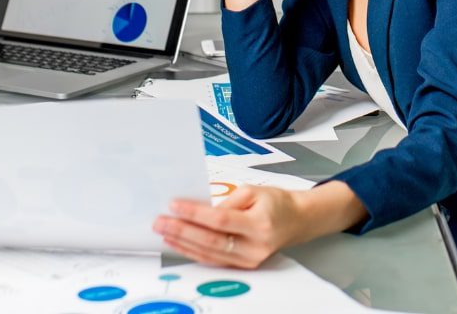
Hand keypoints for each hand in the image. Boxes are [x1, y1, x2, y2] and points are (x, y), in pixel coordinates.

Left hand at [153, 186, 303, 267]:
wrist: (296, 220)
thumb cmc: (275, 202)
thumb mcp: (253, 191)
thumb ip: (227, 201)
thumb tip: (199, 210)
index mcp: (259, 224)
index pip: (220, 220)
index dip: (194, 213)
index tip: (174, 205)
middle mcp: (255, 246)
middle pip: (211, 241)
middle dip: (182, 231)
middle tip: (160, 221)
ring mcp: (250, 260)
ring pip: (210, 255)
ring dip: (183, 244)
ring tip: (163, 232)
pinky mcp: (244, 265)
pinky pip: (215, 260)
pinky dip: (194, 252)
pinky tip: (179, 243)